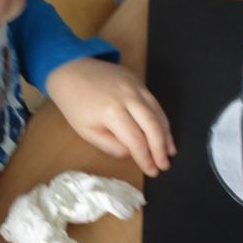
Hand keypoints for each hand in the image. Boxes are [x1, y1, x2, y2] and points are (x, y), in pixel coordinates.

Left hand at [45, 57, 175, 176]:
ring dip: (166, 135)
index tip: (152, 172)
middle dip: (160, 149)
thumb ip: (110, 146)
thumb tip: (132, 153)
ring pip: (158, 113)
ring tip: (170, 152)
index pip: (136, 140)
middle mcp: (129, 97)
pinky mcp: (139, 81)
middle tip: (164, 166)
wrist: (71, 70)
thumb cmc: (75, 104)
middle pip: (153, 126)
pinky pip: (155, 103)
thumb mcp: (87, 131)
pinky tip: (164, 132)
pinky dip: (161, 119)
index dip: (146, 158)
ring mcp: (136, 86)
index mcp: (112, 112)